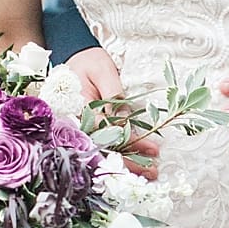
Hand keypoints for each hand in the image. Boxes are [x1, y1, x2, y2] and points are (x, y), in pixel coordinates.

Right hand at [65, 48, 159, 175]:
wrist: (76, 56)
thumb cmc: (89, 62)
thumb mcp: (103, 72)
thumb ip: (113, 94)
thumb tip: (124, 119)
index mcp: (79, 109)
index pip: (107, 131)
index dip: (130, 142)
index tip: (151, 148)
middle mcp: (79, 123)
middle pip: (104, 149)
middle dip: (129, 162)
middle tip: (152, 171)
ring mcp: (84, 127)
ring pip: (105, 151)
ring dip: (127, 163)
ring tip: (150, 172)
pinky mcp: (90, 127)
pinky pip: (105, 144)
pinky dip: (122, 153)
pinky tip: (138, 161)